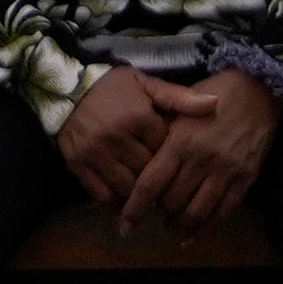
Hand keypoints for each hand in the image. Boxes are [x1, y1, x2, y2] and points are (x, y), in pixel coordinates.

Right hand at [53, 62, 190, 218]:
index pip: (166, 151)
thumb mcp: (147, 85)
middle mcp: (116, 138)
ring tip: (147, 190)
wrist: (67, 86)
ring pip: (127, 188)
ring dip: (139, 192)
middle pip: (149, 173)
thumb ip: (180, 98)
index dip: (173, 156)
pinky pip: (102, 194)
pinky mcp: (78, 164)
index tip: (176, 157)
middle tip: (165, 180)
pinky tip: (123, 192)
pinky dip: (115, 198)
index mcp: (138, 118)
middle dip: (159, 177)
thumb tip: (215, 103)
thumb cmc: (113, 87)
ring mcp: (95, 153)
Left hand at [128, 71, 279, 234]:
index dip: (135, 208)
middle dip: (160, 213)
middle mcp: (201, 159)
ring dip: (181, 225)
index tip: (125, 225)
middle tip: (156, 213)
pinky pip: (225, 212)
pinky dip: (208, 229)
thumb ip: (161, 137)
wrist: (257, 89)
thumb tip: (140, 166)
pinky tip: (197, 234)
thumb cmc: (212, 96)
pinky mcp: (246, 178)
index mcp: (179, 141)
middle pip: (172, 202)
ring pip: (197, 212)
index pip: (150, 184)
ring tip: (173, 227)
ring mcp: (225, 170)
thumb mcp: (179, 108)